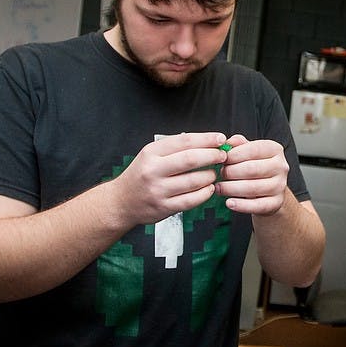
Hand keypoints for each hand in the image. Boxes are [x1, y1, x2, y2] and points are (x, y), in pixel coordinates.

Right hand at [112, 132, 227, 224]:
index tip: (220, 138)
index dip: (206, 139)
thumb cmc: (142, 175)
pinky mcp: (164, 207)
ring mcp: (158, 190)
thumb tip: (207, 142)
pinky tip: (209, 188)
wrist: (122, 201)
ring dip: (210, 175)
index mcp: (151, 153)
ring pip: (194, 181)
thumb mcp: (151, 155)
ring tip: (214, 173)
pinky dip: (205, 193)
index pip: (184, 141)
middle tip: (223, 156)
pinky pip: (192, 200)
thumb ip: (175, 148)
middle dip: (212, 156)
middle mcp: (153, 170)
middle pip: (191, 159)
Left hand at [214, 134, 289, 213]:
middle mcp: (281, 167)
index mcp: (275, 149)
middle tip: (220, 174)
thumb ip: (238, 144)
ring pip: (253, 188)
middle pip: (252, 169)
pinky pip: (257, 205)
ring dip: (231, 189)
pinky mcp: (276, 203)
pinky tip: (229, 203)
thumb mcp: (249, 152)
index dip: (234, 154)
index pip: (253, 149)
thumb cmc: (255, 167)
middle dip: (231, 172)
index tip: (222, 159)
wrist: (269, 191)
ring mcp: (280, 186)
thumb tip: (228, 142)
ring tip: (219, 188)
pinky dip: (241, 205)